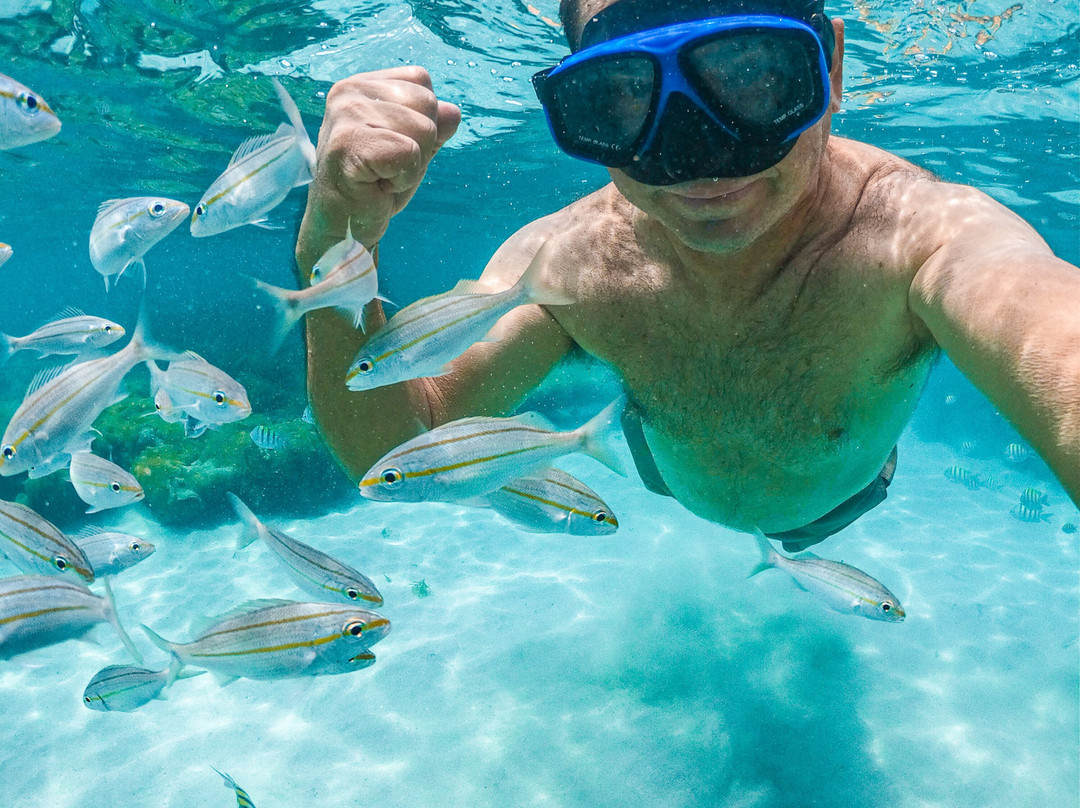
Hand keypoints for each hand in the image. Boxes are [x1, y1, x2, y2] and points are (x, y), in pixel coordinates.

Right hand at [296, 66, 460, 271]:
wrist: (341, 227)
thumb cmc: (373, 186)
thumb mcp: (412, 150)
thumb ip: (433, 126)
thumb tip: (454, 112)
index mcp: (363, 84)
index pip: (421, 80)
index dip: (422, 119)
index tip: (393, 147)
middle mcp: (350, 91)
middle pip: (428, 103)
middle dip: (421, 143)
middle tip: (388, 167)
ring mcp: (346, 114)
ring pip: (424, 129)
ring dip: (412, 164)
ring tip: (382, 176)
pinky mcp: (349, 142)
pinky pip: (409, 153)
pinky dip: (403, 178)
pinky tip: (377, 185)